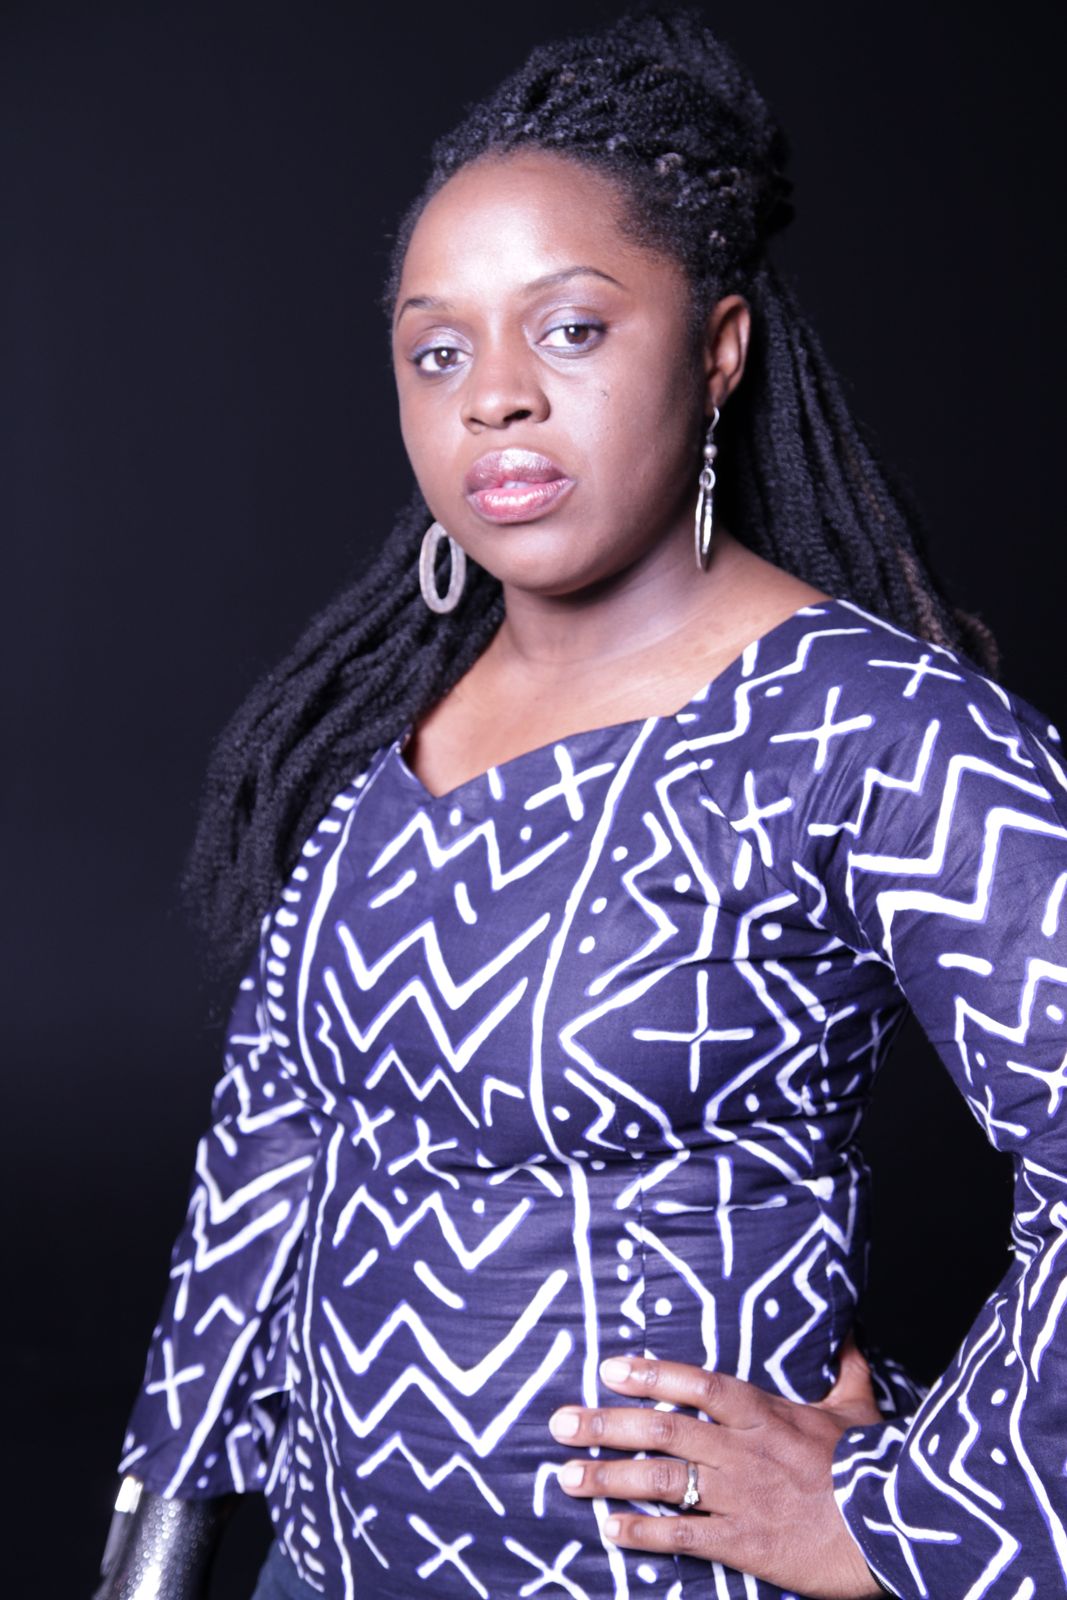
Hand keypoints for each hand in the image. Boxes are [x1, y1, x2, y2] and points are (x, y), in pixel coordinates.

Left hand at [548, 1334, 883, 1599]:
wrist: (897, 1529)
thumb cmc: (875, 1466)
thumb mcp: (859, 1408)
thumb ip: (846, 1370)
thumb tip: (850, 1335)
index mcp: (763, 1412)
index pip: (695, 1383)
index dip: (649, 1373)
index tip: (609, 1368)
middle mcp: (740, 1449)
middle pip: (659, 1429)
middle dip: (604, 1424)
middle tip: (559, 1422)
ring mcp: (738, 1496)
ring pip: (659, 1480)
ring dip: (606, 1477)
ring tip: (565, 1476)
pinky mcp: (743, 1542)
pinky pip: (682, 1536)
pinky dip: (641, 1533)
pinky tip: (609, 1531)